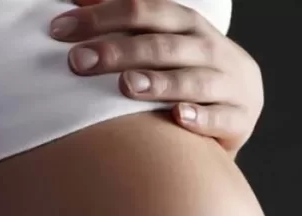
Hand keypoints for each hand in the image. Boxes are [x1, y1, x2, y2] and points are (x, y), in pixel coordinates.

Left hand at [49, 0, 263, 155]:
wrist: (239, 110)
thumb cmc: (186, 75)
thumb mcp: (162, 43)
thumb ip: (127, 24)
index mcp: (188, 25)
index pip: (145, 11)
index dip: (102, 17)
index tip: (60, 31)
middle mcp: (212, 49)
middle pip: (165, 45)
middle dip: (120, 51)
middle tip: (80, 62)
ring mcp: (231, 84)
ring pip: (195, 79)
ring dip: (160, 82)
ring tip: (128, 86)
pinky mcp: (241, 118)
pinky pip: (223, 117)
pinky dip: (201, 117)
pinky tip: (178, 117)